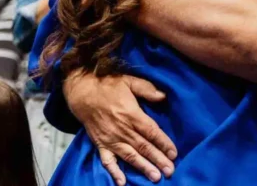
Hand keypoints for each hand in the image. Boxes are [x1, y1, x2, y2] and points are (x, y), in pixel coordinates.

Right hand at [65, 69, 176, 184]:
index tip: (174, 153)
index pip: (151, 131)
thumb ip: (146, 89)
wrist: (82, 92)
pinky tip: (122, 182)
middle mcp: (122, 129)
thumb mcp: (129, 81)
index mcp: (131, 114)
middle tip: (170, 170)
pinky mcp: (101, 144)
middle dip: (158, 159)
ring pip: (130, 156)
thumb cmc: (107, 86)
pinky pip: (108, 161)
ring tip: (155, 177)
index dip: (163, 143)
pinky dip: (114, 172)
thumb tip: (163, 96)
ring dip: (143, 167)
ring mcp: (111, 139)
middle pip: (143, 147)